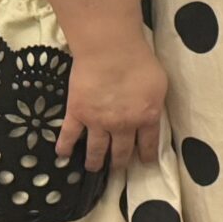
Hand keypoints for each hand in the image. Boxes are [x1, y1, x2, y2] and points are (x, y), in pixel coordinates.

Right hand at [59, 36, 167, 172]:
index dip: (146, 156)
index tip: (144, 164)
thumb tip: (153, 113)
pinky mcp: (77, 114)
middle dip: (119, 163)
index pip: (148, 144)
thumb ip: (155, 103)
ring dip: (94, 162)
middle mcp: (122, 126)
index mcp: (146, 118)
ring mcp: (98, 123)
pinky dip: (64, 147)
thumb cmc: (141, 62)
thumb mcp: (160, 85)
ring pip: (96, 150)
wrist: (111, 52)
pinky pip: (69, 136)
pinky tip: (62, 155)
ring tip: (93, 168)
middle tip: (117, 169)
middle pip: (121, 152)